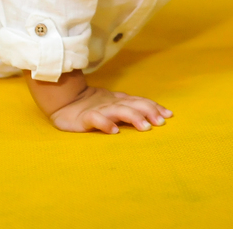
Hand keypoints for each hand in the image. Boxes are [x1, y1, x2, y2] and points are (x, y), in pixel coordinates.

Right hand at [49, 86, 173, 133]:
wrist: (64, 102)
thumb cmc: (92, 106)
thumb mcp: (113, 105)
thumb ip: (130, 108)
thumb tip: (155, 116)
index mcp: (119, 100)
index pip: (140, 101)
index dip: (154, 107)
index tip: (168, 115)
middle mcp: (112, 103)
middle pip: (133, 104)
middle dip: (148, 111)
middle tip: (160, 122)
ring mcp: (99, 109)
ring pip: (118, 110)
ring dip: (133, 117)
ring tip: (144, 127)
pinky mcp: (85, 117)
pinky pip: (96, 119)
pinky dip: (105, 123)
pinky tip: (113, 131)